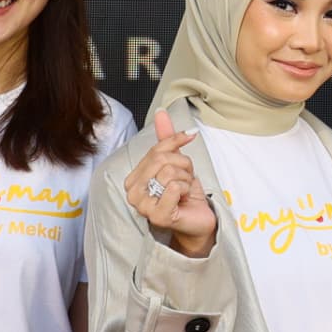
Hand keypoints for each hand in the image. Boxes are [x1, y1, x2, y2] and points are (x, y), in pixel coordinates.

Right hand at [124, 111, 218, 254]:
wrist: (198, 219)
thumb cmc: (185, 194)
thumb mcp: (176, 162)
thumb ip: (167, 139)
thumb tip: (161, 112)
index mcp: (133, 178)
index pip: (155, 150)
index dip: (176, 144)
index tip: (189, 141)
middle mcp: (133, 193)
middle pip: (162, 160)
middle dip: (183, 166)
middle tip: (185, 180)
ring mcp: (143, 206)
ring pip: (170, 173)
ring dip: (187, 180)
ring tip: (184, 192)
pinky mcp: (158, 216)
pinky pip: (175, 187)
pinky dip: (187, 190)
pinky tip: (184, 200)